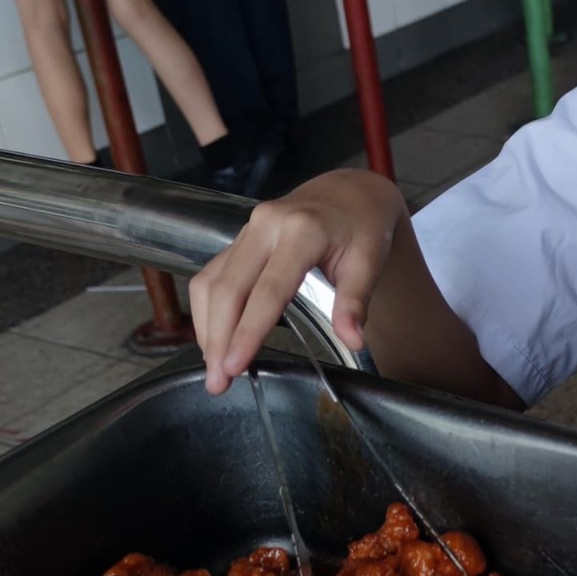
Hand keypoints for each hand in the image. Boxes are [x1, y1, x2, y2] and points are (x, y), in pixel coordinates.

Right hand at [190, 171, 405, 395]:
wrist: (349, 193)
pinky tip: (215, 339)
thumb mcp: (370, 261)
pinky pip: (212, 275)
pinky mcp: (238, 239)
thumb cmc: (362, 229)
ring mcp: (247, 230)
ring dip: (207, 328)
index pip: (269, 290)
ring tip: (214, 369)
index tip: (234, 365)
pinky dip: (208, 311)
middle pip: (229, 288)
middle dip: (218, 338)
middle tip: (217, 382)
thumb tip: (353, 340)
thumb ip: (356, 301)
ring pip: (211, 282)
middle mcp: (266, 226)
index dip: (248, 330)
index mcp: (302, 231)